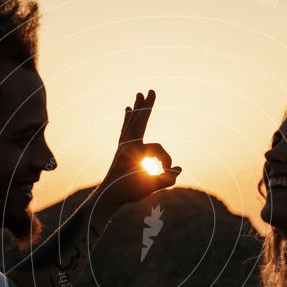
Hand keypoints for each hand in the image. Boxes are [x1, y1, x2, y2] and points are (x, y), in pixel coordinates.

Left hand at [97, 90, 181, 206]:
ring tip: (137, 97)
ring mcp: (123, 146)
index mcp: (133, 151)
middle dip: (146, 106)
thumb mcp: (149, 188)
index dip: (165, 161)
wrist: (107, 196)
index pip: (157, 149)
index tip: (167, 173)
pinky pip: (126, 129)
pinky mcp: (121, 150)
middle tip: (150, 90)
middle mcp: (127, 145)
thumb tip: (178, 170)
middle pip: (139, 120)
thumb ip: (166, 179)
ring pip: (131, 122)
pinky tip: (127, 112)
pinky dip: (128, 119)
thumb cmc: (128, 192)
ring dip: (136, 110)